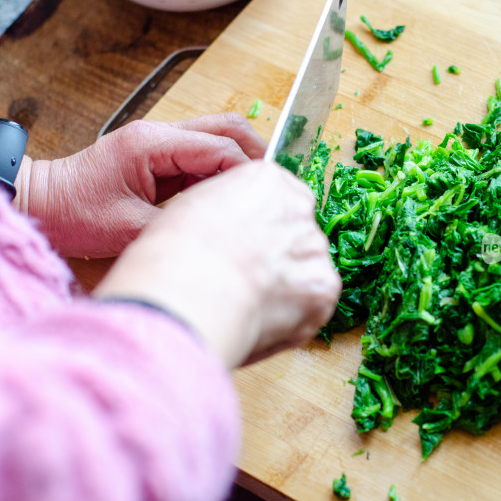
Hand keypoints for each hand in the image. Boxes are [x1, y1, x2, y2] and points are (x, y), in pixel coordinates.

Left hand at [22, 114, 266, 257]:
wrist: (37, 202)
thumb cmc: (73, 213)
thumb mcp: (129, 228)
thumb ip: (179, 223)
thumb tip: (222, 229)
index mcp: (153, 144)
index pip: (220, 147)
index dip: (248, 172)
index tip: (265, 199)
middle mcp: (160, 134)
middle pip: (227, 128)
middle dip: (255, 156)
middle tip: (270, 190)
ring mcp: (159, 143)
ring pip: (216, 138)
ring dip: (238, 164)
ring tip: (253, 197)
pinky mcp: (157, 157)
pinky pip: (200, 157)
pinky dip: (219, 174)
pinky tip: (226, 200)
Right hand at [92, 161, 341, 367]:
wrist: (190, 293)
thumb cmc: (176, 253)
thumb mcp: (194, 208)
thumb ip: (229, 212)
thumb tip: (233, 232)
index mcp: (267, 180)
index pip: (278, 199)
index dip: (260, 228)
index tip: (244, 247)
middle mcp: (299, 208)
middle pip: (295, 235)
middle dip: (277, 258)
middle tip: (245, 280)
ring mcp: (314, 248)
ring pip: (306, 271)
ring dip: (286, 288)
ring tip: (249, 304)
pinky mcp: (323, 288)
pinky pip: (313, 305)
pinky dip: (293, 318)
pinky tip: (262, 319)